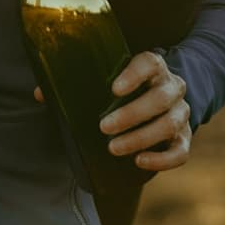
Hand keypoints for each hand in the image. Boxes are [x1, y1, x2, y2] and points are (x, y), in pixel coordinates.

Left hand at [35, 49, 191, 171]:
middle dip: (132, 114)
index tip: (114, 88)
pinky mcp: (183, 138)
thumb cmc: (125, 90)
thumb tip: (40, 94)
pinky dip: (162, 159)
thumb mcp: (107, 81)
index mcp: (153, 68)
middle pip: (160, 98)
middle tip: (104, 127)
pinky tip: (139, 162)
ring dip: (142, 137)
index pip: (150, 63)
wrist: (161, 100)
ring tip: (114, 148)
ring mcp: (181, 113)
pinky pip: (181, 151)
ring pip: (170, 124)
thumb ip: (76, 84)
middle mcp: (172, 87)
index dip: (134, 74)